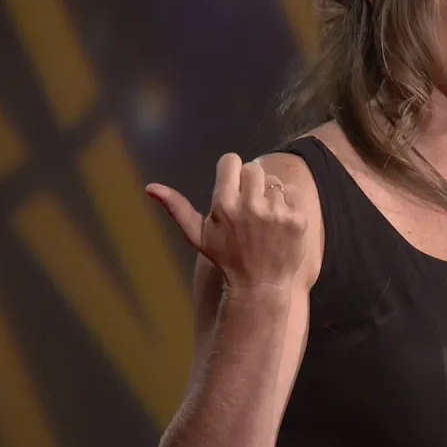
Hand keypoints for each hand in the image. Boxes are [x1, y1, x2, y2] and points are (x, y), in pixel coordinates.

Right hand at [145, 153, 307, 289]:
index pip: (231, 161)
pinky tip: (279, 222)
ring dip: (269, 193)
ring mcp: (276, 213)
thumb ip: (177, 208)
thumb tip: (150, 187)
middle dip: (250, 182)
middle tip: (249, 203)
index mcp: (224, 205)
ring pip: (274, 181)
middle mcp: (250, 206)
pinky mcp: (297, 219)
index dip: (232, 171)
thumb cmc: (226, 258)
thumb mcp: (198, 235)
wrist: (259, 284)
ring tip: (264, 217)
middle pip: (253, 168)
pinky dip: (287, 203)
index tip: (232, 184)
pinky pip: (292, 192)